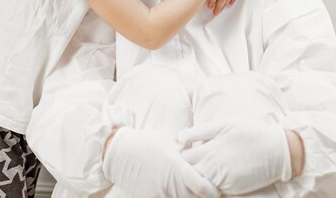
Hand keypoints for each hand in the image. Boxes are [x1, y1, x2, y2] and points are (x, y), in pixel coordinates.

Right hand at [102, 127, 219, 197]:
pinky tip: (176, 193)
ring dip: (188, 197)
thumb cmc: (146, 143)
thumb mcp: (170, 143)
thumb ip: (187, 152)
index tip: (216, 190)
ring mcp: (159, 194)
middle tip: (209, 193)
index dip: (212, 191)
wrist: (119, 154)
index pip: (201, 186)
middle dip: (203, 197)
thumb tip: (204, 152)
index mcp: (176, 166)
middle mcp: (169, 184)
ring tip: (190, 192)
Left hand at [178, 120, 290, 194]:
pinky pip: (213, 190)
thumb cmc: (251, 133)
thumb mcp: (226, 125)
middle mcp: (213, 168)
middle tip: (189, 162)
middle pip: (188, 174)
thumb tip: (180, 136)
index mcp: (210, 150)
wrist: (278, 151)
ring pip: (199, 184)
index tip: (184, 150)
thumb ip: (201, 131)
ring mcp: (222, 181)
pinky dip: (210, 185)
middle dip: (186, 169)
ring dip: (198, 178)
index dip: (181, 155)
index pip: (183, 158)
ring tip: (203, 169)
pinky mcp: (231, 190)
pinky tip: (216, 176)